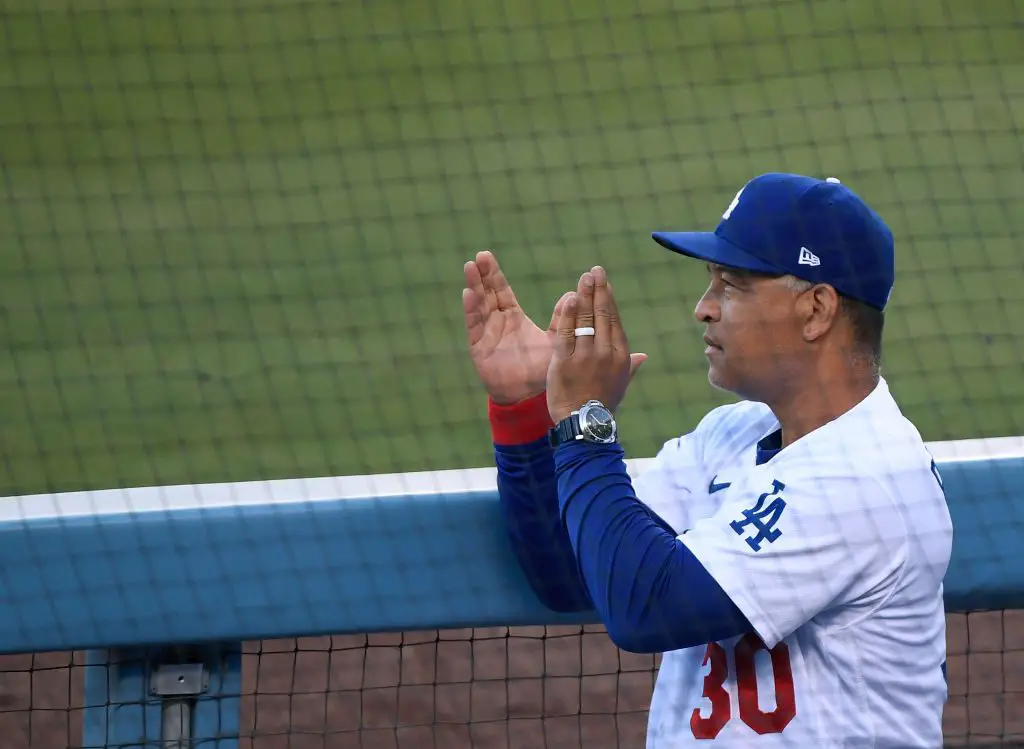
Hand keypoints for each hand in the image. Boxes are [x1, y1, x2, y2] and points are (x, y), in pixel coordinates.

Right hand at [463, 250, 573, 404]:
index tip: (487, 256)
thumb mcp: (555, 340)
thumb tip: (572, 294)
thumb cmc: (541, 370)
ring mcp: (485, 335)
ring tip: (470, 268)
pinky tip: (468, 294)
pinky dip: (471, 310)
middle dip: (482, 275)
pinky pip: (474, 326)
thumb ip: (562, 319)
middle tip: (480, 256)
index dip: (494, 275)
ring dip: (474, 287)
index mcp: (512, 318)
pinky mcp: (479, 348)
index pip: (500, 291)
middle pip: (486, 293)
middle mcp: (496, 324)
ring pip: (478, 306)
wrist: (531, 397)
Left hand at [546, 266, 646, 422]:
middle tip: (594, 270)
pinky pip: (566, 333)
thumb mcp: (621, 384)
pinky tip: (568, 299)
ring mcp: (585, 356)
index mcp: (621, 355)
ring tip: (583, 278)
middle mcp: (606, 352)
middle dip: (598, 289)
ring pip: (585, 319)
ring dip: (583, 295)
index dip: (608, 299)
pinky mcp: (565, 361)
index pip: (614, 320)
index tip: (604, 283)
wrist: (585, 423)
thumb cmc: (603, 404)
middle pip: (601, 314)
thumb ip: (630, 366)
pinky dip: (567, 315)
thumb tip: (643, 357)